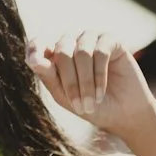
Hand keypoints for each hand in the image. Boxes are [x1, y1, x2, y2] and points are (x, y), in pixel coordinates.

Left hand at [28, 32, 154, 140]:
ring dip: (85, 81)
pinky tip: (102, 92)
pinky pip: (101, 51)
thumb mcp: (64, 97)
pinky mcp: (112, 41)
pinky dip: (99, 75)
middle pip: (62, 49)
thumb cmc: (91, 107)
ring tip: (91, 102)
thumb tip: (33, 61)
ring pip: (82, 51)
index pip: (40, 43)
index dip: (35, 49)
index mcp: (56, 56)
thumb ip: (49, 77)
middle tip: (79, 106)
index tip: (33, 62)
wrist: (122, 115)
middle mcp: (73, 43)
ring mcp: (92, 40)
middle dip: (70, 81)